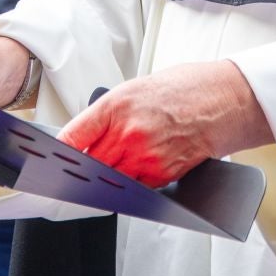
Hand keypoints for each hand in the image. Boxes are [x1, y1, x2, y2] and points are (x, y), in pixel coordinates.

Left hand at [62, 61, 273, 188]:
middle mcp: (128, 132)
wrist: (225, 100)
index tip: (50, 160)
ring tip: (115, 165)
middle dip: (82, 166)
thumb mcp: (138, 88)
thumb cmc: (188, 88)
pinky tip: (136, 170)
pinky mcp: (160, 173)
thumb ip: (110, 113)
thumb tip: (87, 134)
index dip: (58, 152)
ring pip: (108, 178)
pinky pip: (133, 187)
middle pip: (88, 162)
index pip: (72, 136)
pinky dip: (129, 182)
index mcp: (118, 104)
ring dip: (105, 176)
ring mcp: (143, 156)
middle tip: (78, 167)